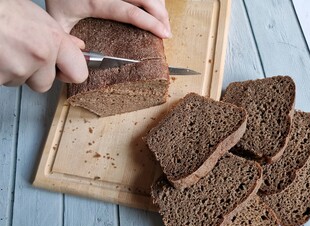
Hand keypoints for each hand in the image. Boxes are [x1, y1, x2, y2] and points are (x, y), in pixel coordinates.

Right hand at [0, 0, 87, 91]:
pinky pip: (2, 81)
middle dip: (34, 74)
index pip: (78, 74)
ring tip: (3, 48)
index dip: (69, 73)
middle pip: (45, 84)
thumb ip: (60, 37)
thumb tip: (77, 47)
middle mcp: (39, 56)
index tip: (64, 71)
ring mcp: (17, 68)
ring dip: (13, 70)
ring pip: (20, 81)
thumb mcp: (36, 16)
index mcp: (52, 40)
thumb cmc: (1, 8)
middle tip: (19, 53)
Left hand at [45, 0, 171, 37]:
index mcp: (97, 2)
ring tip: (164, 21)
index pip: (131, 12)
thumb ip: (67, 39)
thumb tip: (82, 52)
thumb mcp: (57, 19)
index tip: (164, 34)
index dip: (151, 23)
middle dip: (162, 15)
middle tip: (167, 31)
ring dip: (160, 5)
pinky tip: (155, 6)